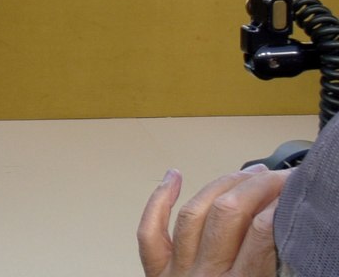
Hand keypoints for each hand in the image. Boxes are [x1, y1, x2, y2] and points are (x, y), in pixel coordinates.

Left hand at [137, 164, 289, 276]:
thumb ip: (275, 265)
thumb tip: (282, 223)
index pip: (261, 231)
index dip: (278, 201)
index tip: (291, 188)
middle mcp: (205, 275)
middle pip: (227, 213)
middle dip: (254, 186)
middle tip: (274, 176)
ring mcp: (176, 271)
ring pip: (193, 212)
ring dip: (220, 186)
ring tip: (244, 174)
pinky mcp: (156, 273)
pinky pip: (150, 230)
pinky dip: (160, 199)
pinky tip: (173, 176)